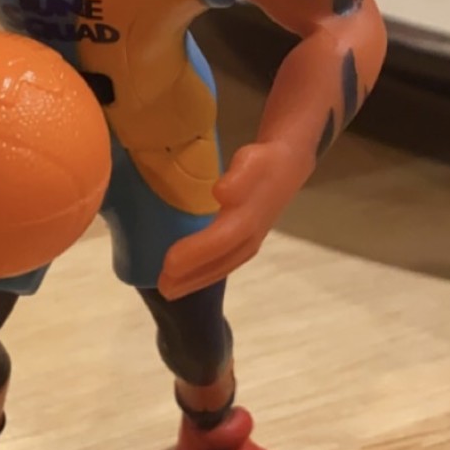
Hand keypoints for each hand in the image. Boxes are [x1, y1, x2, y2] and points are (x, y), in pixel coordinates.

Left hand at [158, 142, 307, 300]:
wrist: (287, 167)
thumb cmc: (261, 163)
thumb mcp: (251, 161)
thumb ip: (239, 177)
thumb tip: (222, 193)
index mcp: (248, 218)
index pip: (220, 240)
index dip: (195, 253)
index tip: (168, 263)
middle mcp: (249, 237)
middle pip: (219, 262)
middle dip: (191, 277)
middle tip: (162, 287)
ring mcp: (249, 243)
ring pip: (222, 267)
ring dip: (196, 281)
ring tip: (170, 289)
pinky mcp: (245, 244)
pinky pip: (224, 264)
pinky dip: (205, 274)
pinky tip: (187, 278)